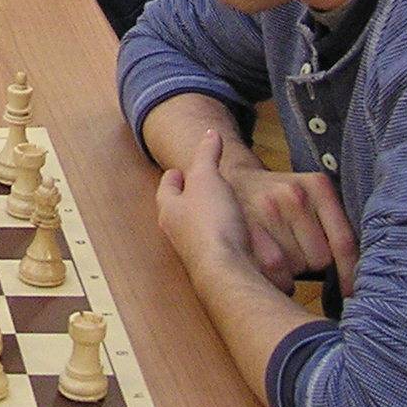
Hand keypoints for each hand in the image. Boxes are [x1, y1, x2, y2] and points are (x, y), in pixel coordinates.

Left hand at [155, 128, 266, 286]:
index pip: (167, 187)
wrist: (227, 272)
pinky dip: (226, 236)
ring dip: (208, 218)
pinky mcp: (218, 264)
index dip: (174, 175)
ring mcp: (197, 251)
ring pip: (198, 229)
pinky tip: (238, 234)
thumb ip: (207, 155)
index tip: (180, 169)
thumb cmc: (211, 225)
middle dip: (190, 198)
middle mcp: (178, 233)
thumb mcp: (207, 178)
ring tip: (221, 208)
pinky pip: (218, 245)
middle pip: (180, 210)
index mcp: (170, 210)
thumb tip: (210, 134)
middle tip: (201, 187)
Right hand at [219, 151, 358, 293]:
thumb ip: (333, 223)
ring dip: (292, 270)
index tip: (351, 293)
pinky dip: (276, 276)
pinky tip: (269, 264)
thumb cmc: (281, 197)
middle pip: (320, 259)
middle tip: (297, 248)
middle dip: (312, 262)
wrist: (235, 179)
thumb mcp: (311, 195)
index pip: (344, 241)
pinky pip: (274, 269)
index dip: (350, 273)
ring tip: (281, 251)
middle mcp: (295, 194)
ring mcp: (268, 209)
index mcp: (319, 186)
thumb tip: (356, 273)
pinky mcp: (247, 226)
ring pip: (297, 267)